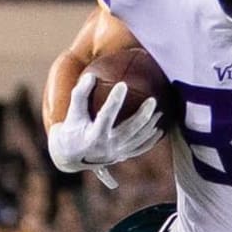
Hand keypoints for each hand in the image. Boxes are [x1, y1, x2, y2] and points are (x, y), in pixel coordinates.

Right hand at [47, 73, 162, 188]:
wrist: (71, 157)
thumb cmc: (72, 129)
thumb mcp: (73, 113)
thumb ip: (80, 94)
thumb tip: (91, 75)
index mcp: (93, 135)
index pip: (105, 116)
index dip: (114, 100)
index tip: (123, 84)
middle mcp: (107, 146)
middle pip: (129, 130)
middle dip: (143, 116)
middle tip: (153, 100)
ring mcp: (117, 153)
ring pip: (138, 140)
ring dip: (151, 126)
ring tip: (160, 112)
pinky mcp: (122, 156)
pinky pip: (140, 149)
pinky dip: (151, 140)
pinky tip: (160, 129)